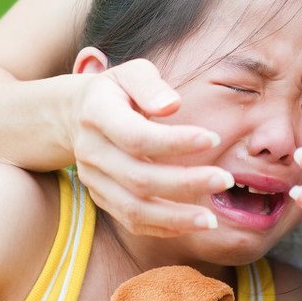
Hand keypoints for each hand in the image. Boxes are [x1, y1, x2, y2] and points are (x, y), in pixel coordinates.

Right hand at [72, 58, 231, 237]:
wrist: (75, 114)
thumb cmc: (117, 90)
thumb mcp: (131, 73)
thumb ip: (150, 85)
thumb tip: (173, 105)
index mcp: (97, 113)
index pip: (137, 136)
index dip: (176, 141)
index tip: (214, 138)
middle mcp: (91, 150)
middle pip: (138, 178)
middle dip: (186, 183)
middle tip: (226, 180)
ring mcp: (92, 179)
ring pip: (132, 208)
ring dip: (175, 217)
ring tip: (211, 220)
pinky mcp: (100, 197)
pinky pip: (130, 221)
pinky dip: (162, 227)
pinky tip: (190, 224)